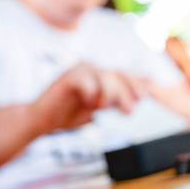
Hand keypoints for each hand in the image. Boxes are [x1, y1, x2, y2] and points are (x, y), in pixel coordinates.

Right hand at [29, 63, 147, 135]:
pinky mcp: (68, 77)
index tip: (145, 97)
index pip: (125, 74)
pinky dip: (91, 94)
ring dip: (109, 95)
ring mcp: (80, 70)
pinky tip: (88, 103)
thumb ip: (119, 99)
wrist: (43, 120)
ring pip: (106, 77)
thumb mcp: (100, 107)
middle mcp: (93, 68)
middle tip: (129, 111)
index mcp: (101, 74)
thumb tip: (146, 91)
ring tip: (101, 107)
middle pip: (119, 75)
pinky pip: (87, 81)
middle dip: (127, 93)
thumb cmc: (71, 113)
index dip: (138, 84)